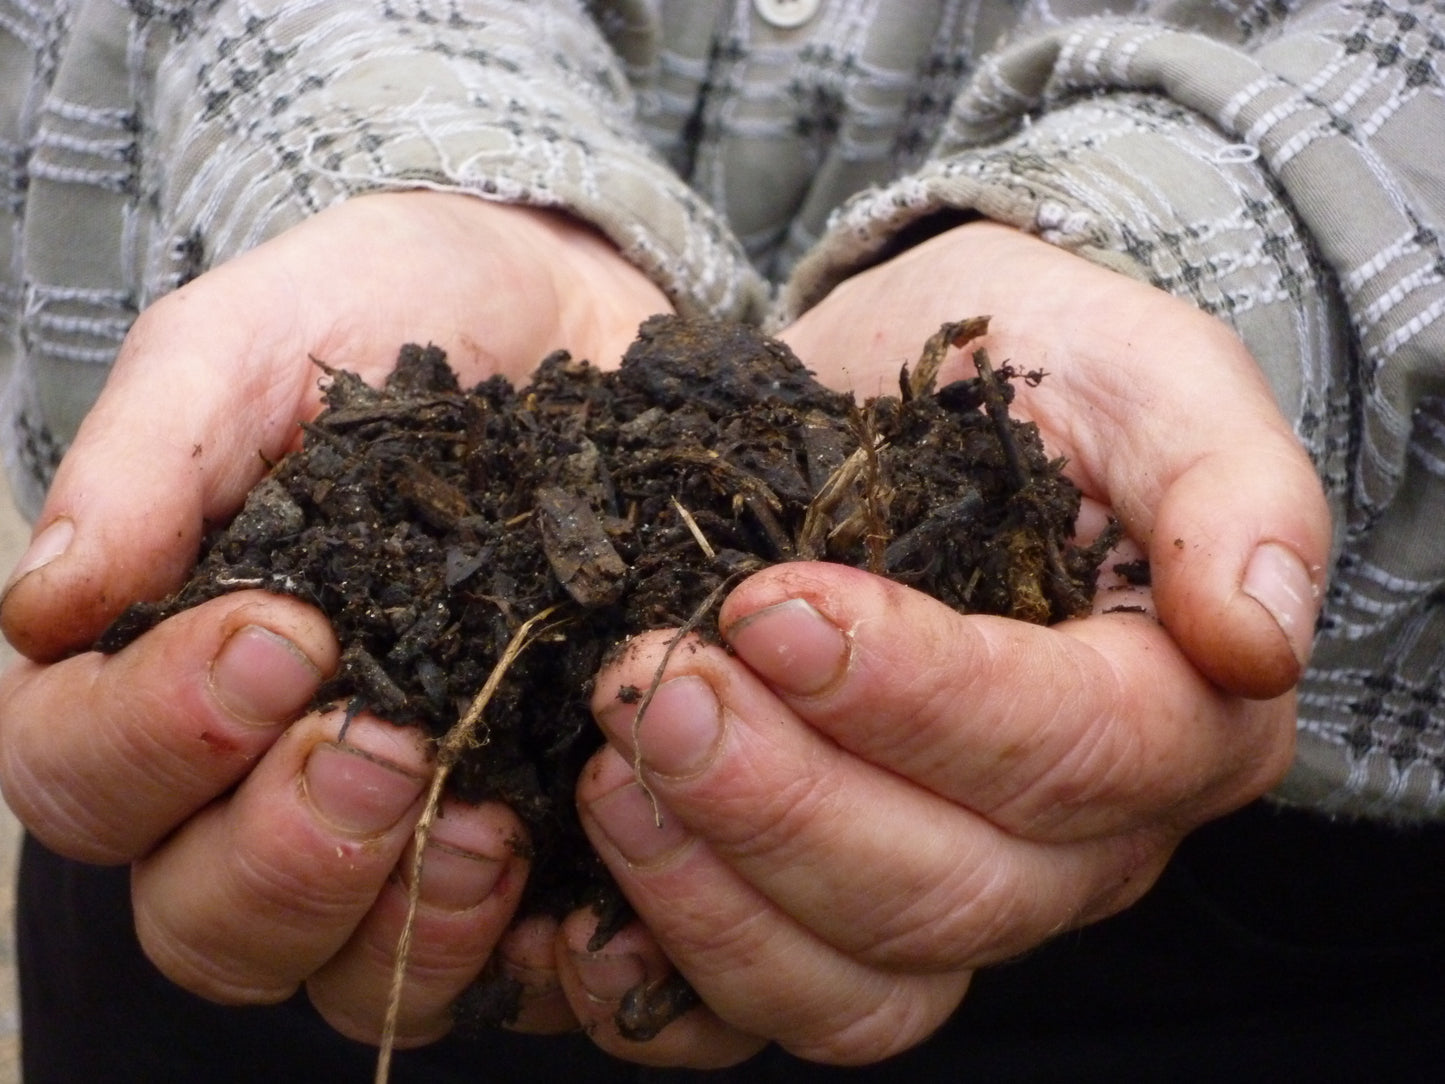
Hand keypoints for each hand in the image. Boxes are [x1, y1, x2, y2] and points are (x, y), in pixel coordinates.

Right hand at [0, 190, 669, 1044]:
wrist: (565, 319)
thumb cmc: (391, 319)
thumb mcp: (258, 341)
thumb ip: (150, 456)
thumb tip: (45, 599)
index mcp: (165, 675)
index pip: (84, 777)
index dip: (157, 738)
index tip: (280, 635)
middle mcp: (266, 785)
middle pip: (205, 920)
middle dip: (285, 854)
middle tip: (383, 742)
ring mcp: (405, 833)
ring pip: (348, 976)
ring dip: (409, 926)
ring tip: (494, 821)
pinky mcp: (536, 839)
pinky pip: (513, 974)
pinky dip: (540, 959)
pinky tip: (586, 905)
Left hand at [546, 222, 1329, 1064]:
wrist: (888, 401)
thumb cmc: (1024, 374)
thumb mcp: (1139, 373)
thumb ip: (1229, 482)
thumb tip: (1259, 635)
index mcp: (1168, 712)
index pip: (1074, 752)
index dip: (925, 699)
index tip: (775, 606)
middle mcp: (1072, 840)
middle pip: (956, 893)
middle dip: (788, 798)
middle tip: (657, 682)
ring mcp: (947, 890)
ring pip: (858, 984)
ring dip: (717, 890)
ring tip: (610, 763)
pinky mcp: (826, 912)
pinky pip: (763, 1005)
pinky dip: (670, 974)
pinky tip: (582, 915)